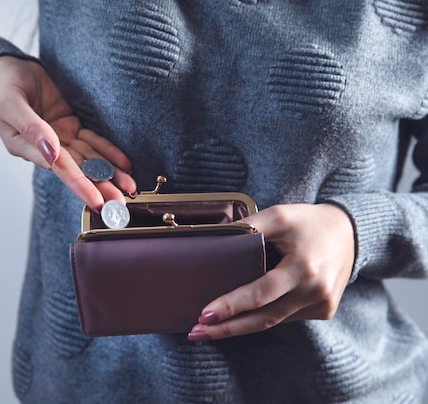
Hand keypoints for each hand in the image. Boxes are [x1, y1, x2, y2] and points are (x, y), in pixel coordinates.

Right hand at [0, 56, 135, 210]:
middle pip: (77, 170)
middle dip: (100, 187)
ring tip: (129, 188)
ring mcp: (59, 138)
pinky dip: (109, 152)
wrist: (5, 67)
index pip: (58, 169)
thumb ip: (31, 127)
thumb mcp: (10, 103)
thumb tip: (52, 152)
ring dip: (109, 174)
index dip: (79, 185)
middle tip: (120, 204)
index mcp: (24, 147)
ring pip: (88, 159)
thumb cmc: (1, 85)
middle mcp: (44, 148)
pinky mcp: (70, 126)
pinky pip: (92, 142)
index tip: (96, 200)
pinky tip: (124, 164)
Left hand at [188, 203, 354, 340]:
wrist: (352, 232)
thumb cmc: (310, 222)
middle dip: (228, 328)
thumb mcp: (279, 216)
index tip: (205, 314)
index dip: (232, 306)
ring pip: (273, 321)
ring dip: (240, 327)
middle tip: (197, 332)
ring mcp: (321, 305)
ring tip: (209, 330)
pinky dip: (262, 317)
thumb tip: (214, 239)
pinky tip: (240, 318)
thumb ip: (248, 227)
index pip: (261, 294)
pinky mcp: (323, 311)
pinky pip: (285, 317)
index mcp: (304, 269)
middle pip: (264, 318)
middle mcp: (315, 292)